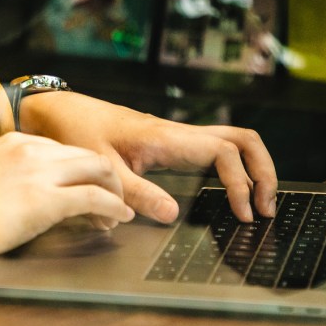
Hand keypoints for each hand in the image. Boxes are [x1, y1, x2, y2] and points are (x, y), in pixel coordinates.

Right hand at [0, 132, 134, 267]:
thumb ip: (15, 175)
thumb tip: (40, 193)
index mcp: (15, 140)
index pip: (65, 148)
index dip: (83, 171)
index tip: (90, 188)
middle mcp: (30, 148)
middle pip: (88, 154)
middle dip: (108, 178)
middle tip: (114, 201)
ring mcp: (38, 172)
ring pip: (99, 169)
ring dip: (115, 192)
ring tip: (118, 212)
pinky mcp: (45, 199)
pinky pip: (95, 198)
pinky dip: (114, 207)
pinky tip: (119, 218)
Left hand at [21, 92, 277, 224]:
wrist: (58, 110)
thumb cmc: (76, 133)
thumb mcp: (101, 168)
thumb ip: (135, 193)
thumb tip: (172, 215)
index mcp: (166, 137)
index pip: (223, 151)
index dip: (240, 181)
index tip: (242, 213)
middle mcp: (177, 132)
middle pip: (242, 139)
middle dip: (264, 170)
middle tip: (267, 208)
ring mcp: (176, 135)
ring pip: (232, 140)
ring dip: (252, 168)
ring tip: (257, 203)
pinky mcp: (169, 142)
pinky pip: (214, 149)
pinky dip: (233, 167)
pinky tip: (230, 192)